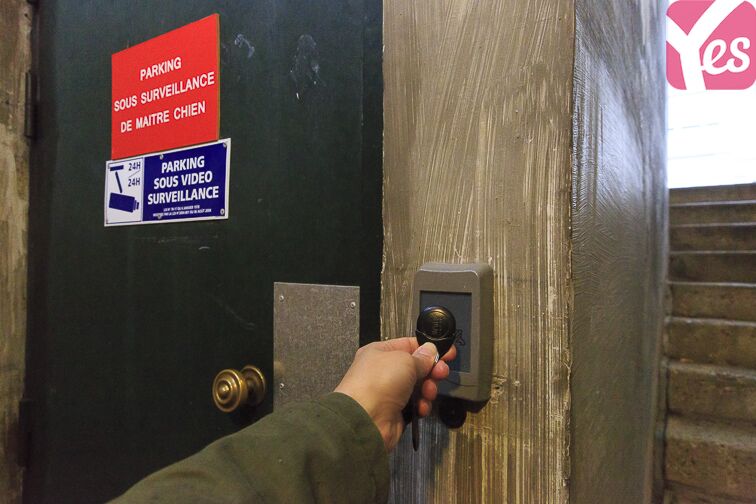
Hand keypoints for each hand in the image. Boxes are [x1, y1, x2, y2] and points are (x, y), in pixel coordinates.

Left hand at [334, 337, 455, 450]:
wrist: (365, 420)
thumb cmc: (379, 382)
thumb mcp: (404, 361)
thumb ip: (421, 357)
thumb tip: (430, 350)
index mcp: (381, 352)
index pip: (409, 345)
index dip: (430, 348)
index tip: (448, 352)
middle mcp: (385, 371)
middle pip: (417, 367)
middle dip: (432, 370)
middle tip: (441, 373)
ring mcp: (390, 392)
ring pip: (419, 387)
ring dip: (428, 389)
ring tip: (428, 392)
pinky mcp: (396, 412)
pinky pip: (416, 405)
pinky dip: (421, 406)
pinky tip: (421, 407)